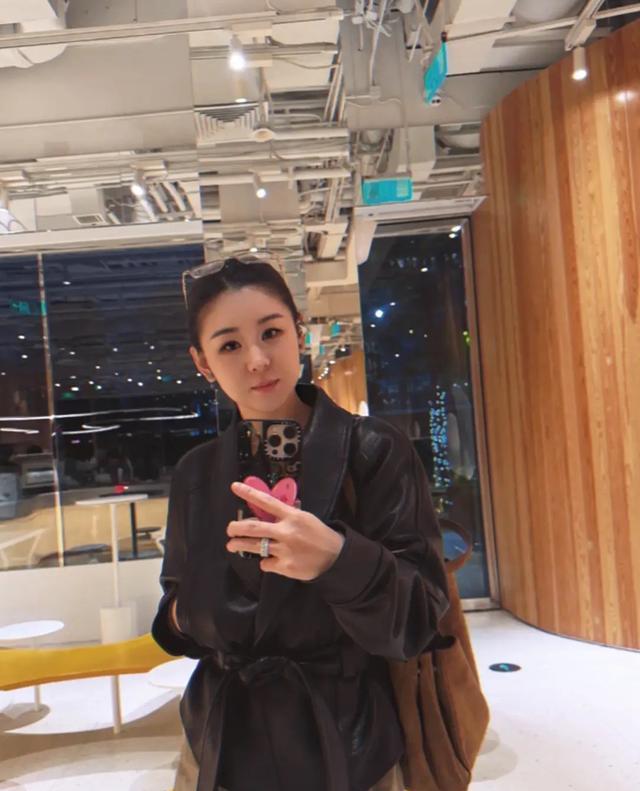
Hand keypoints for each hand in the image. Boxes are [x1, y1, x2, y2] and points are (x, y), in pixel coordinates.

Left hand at [227, 481, 344, 580]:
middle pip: (253, 528)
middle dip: (236, 528)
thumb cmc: (318, 534)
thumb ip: (287, 513)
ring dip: (240, 545)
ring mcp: (284, 550)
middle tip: (230, 529)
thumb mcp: (305, 518)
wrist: (334, 557)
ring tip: (232, 545)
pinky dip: (266, 562)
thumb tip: (270, 506)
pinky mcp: (284, 567)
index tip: (234, 487)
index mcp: (292, 516)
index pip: (266, 502)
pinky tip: (270, 561)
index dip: (249, 494)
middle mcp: (286, 531)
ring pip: (255, 547)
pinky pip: (266, 563)